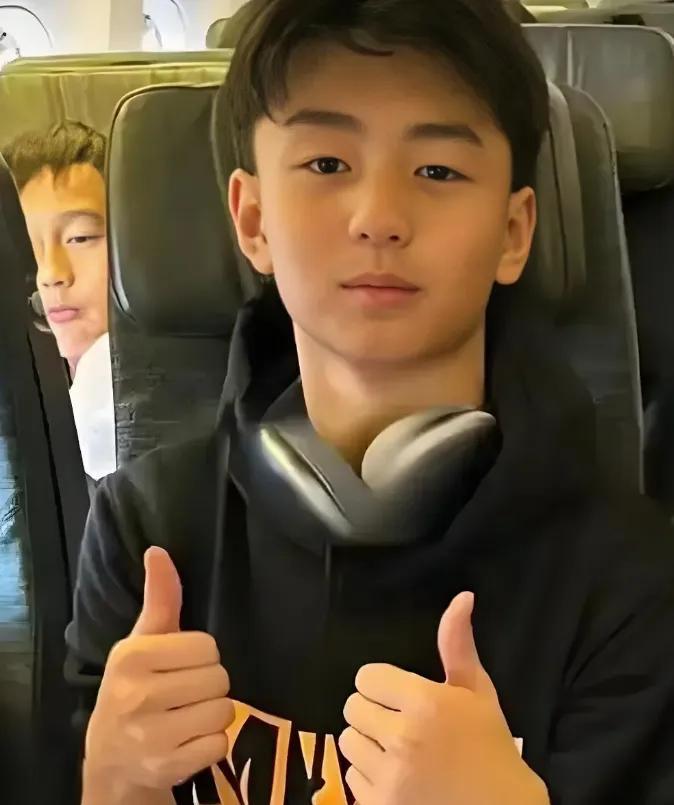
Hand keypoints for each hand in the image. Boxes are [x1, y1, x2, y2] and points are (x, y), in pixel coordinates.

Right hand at [84, 547, 233, 791]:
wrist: (110, 759)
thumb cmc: (133, 687)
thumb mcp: (141, 641)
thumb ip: (159, 597)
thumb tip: (158, 550)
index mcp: (131, 658)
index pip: (206, 645)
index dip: (201, 654)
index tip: (180, 664)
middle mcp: (136, 696)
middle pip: (219, 678)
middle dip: (210, 683)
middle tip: (186, 691)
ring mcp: (150, 737)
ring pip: (223, 710)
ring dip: (213, 714)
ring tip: (187, 715)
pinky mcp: (167, 769)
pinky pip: (220, 744)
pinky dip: (212, 743)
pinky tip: (188, 740)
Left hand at [340, 592, 549, 804]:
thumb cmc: (490, 748)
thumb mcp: (477, 692)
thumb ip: (457, 644)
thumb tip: (462, 597)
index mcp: (425, 703)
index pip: (367, 677)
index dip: (383, 685)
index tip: (402, 697)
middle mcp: (403, 738)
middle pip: (353, 707)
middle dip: (374, 712)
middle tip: (401, 724)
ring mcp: (390, 777)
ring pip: (348, 742)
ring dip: (368, 744)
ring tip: (398, 751)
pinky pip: (352, 778)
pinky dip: (370, 778)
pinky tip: (399, 779)